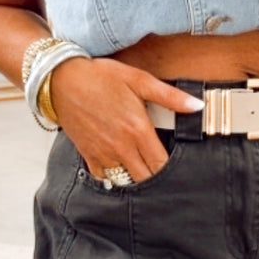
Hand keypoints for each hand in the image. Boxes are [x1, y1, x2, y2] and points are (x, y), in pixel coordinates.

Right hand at [49, 57, 201, 182]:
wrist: (61, 80)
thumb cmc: (100, 77)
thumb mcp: (139, 80)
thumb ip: (170, 97)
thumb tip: (197, 105)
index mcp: (137, 130)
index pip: (160, 165)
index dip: (172, 170)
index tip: (178, 166)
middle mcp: (120, 147)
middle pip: (145, 179)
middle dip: (155, 177)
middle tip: (160, 167)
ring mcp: (103, 153)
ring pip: (125, 181)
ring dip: (136, 178)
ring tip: (143, 168)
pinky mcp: (88, 155)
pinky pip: (104, 177)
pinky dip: (114, 176)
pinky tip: (121, 166)